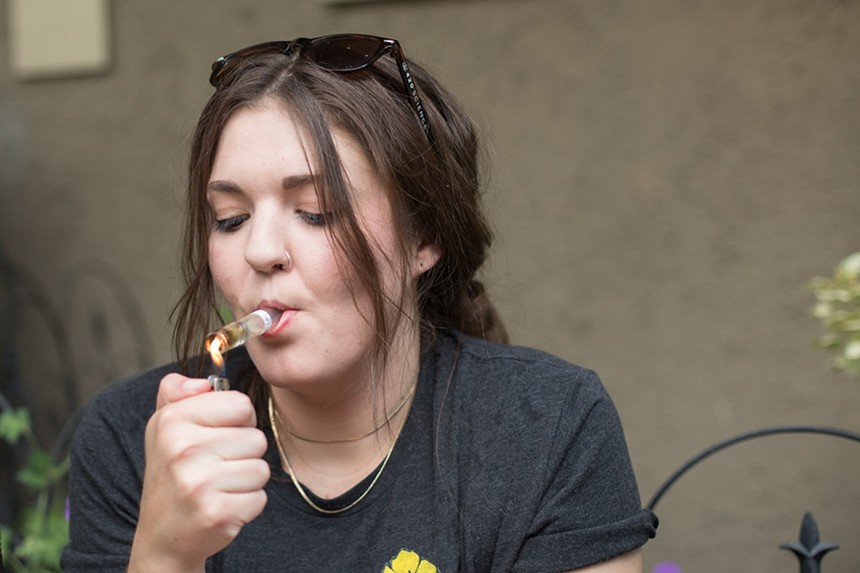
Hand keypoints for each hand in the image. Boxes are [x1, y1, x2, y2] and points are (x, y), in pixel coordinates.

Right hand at [128, 373, 269, 572]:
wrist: (163, 534)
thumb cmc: (173, 471)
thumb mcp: (165, 426)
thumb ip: (178, 391)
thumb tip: (203, 382)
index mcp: (172, 420)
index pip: (241, 404)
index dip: (238, 420)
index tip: (218, 435)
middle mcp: (182, 449)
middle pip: (256, 437)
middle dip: (244, 453)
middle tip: (215, 467)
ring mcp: (198, 483)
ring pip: (261, 468)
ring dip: (246, 480)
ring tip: (218, 486)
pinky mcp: (216, 513)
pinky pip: (260, 497)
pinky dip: (247, 504)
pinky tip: (222, 505)